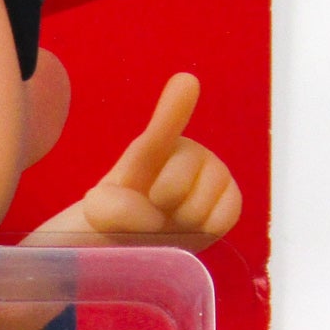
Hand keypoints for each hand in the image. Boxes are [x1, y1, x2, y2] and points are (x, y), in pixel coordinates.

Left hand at [80, 73, 241, 243]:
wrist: (140, 246)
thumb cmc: (117, 221)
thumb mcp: (99, 214)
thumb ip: (111, 208)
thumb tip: (152, 213)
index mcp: (149, 149)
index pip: (162, 130)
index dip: (174, 108)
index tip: (186, 83)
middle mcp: (185, 153)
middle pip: (176, 185)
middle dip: (159, 209)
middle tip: (152, 209)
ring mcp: (213, 175)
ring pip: (199, 207)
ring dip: (180, 224)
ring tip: (170, 222)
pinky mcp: (231, 201)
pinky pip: (224, 218)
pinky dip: (203, 231)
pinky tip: (191, 228)